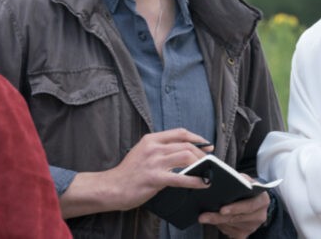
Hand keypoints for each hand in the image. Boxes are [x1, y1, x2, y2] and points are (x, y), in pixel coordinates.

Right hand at [61, 128, 211, 216]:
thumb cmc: (128, 173)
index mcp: (151, 139)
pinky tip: (203, 183)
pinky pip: (181, 178)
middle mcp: (153, 148)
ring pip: (186, 156)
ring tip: (207, 172)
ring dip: (201, 164)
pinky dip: (195, 180)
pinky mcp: (155, 178)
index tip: (207, 144)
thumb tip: (180, 151)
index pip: (180, 133)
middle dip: (202, 153)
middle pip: (186, 144)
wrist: (111, 187)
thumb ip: (159, 149)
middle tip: (209, 161)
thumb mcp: (142, 152)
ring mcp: (154, 162)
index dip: (197, 137)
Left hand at [197, 183, 269, 238]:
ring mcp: (253, 227)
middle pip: (237, 218)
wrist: (254, 200)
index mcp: (263, 200)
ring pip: (231, 226)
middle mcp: (260, 215)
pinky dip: (220, 227)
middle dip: (218, 217)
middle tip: (203, 216)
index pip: (249, 206)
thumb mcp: (246, 180)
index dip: (236, 208)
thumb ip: (239, 180)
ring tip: (205, 216)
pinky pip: (230, 233)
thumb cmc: (247, 188)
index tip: (222, 209)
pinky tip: (215, 221)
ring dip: (217, 222)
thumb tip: (223, 178)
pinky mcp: (245, 234)